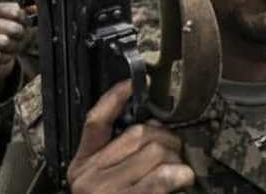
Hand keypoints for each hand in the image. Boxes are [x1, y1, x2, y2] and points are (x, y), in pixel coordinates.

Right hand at [67, 80, 193, 193]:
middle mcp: (89, 177)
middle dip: (167, 140)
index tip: (133, 83)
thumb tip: (153, 130)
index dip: (115, 97)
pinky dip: (177, 175)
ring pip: (154, 152)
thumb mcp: (102, 185)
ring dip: (177, 161)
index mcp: (81, 167)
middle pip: (138, 134)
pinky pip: (158, 178)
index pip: (95, 121)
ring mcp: (105, 191)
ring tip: (181, 175)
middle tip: (178, 154)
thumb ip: (119, 159)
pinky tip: (184, 179)